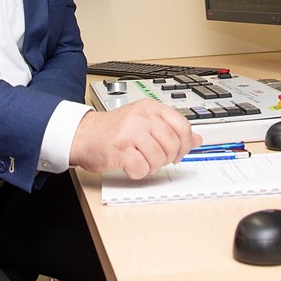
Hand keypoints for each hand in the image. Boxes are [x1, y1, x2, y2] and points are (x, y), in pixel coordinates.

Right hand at [70, 100, 200, 178]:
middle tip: (155, 159)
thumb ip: (171, 129)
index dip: (184, 144)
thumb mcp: (145, 122)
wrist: (83, 134)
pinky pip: (142, 168)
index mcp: (151, 108)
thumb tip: (197, 139)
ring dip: (152, 166)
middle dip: (167, 158)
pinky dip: (138, 173)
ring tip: (141, 161)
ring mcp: (130, 132)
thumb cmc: (113, 130)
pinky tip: (131, 166)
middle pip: (172, 144)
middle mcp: (142, 117)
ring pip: (159, 158)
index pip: (183, 126)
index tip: (178, 152)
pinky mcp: (120, 149)